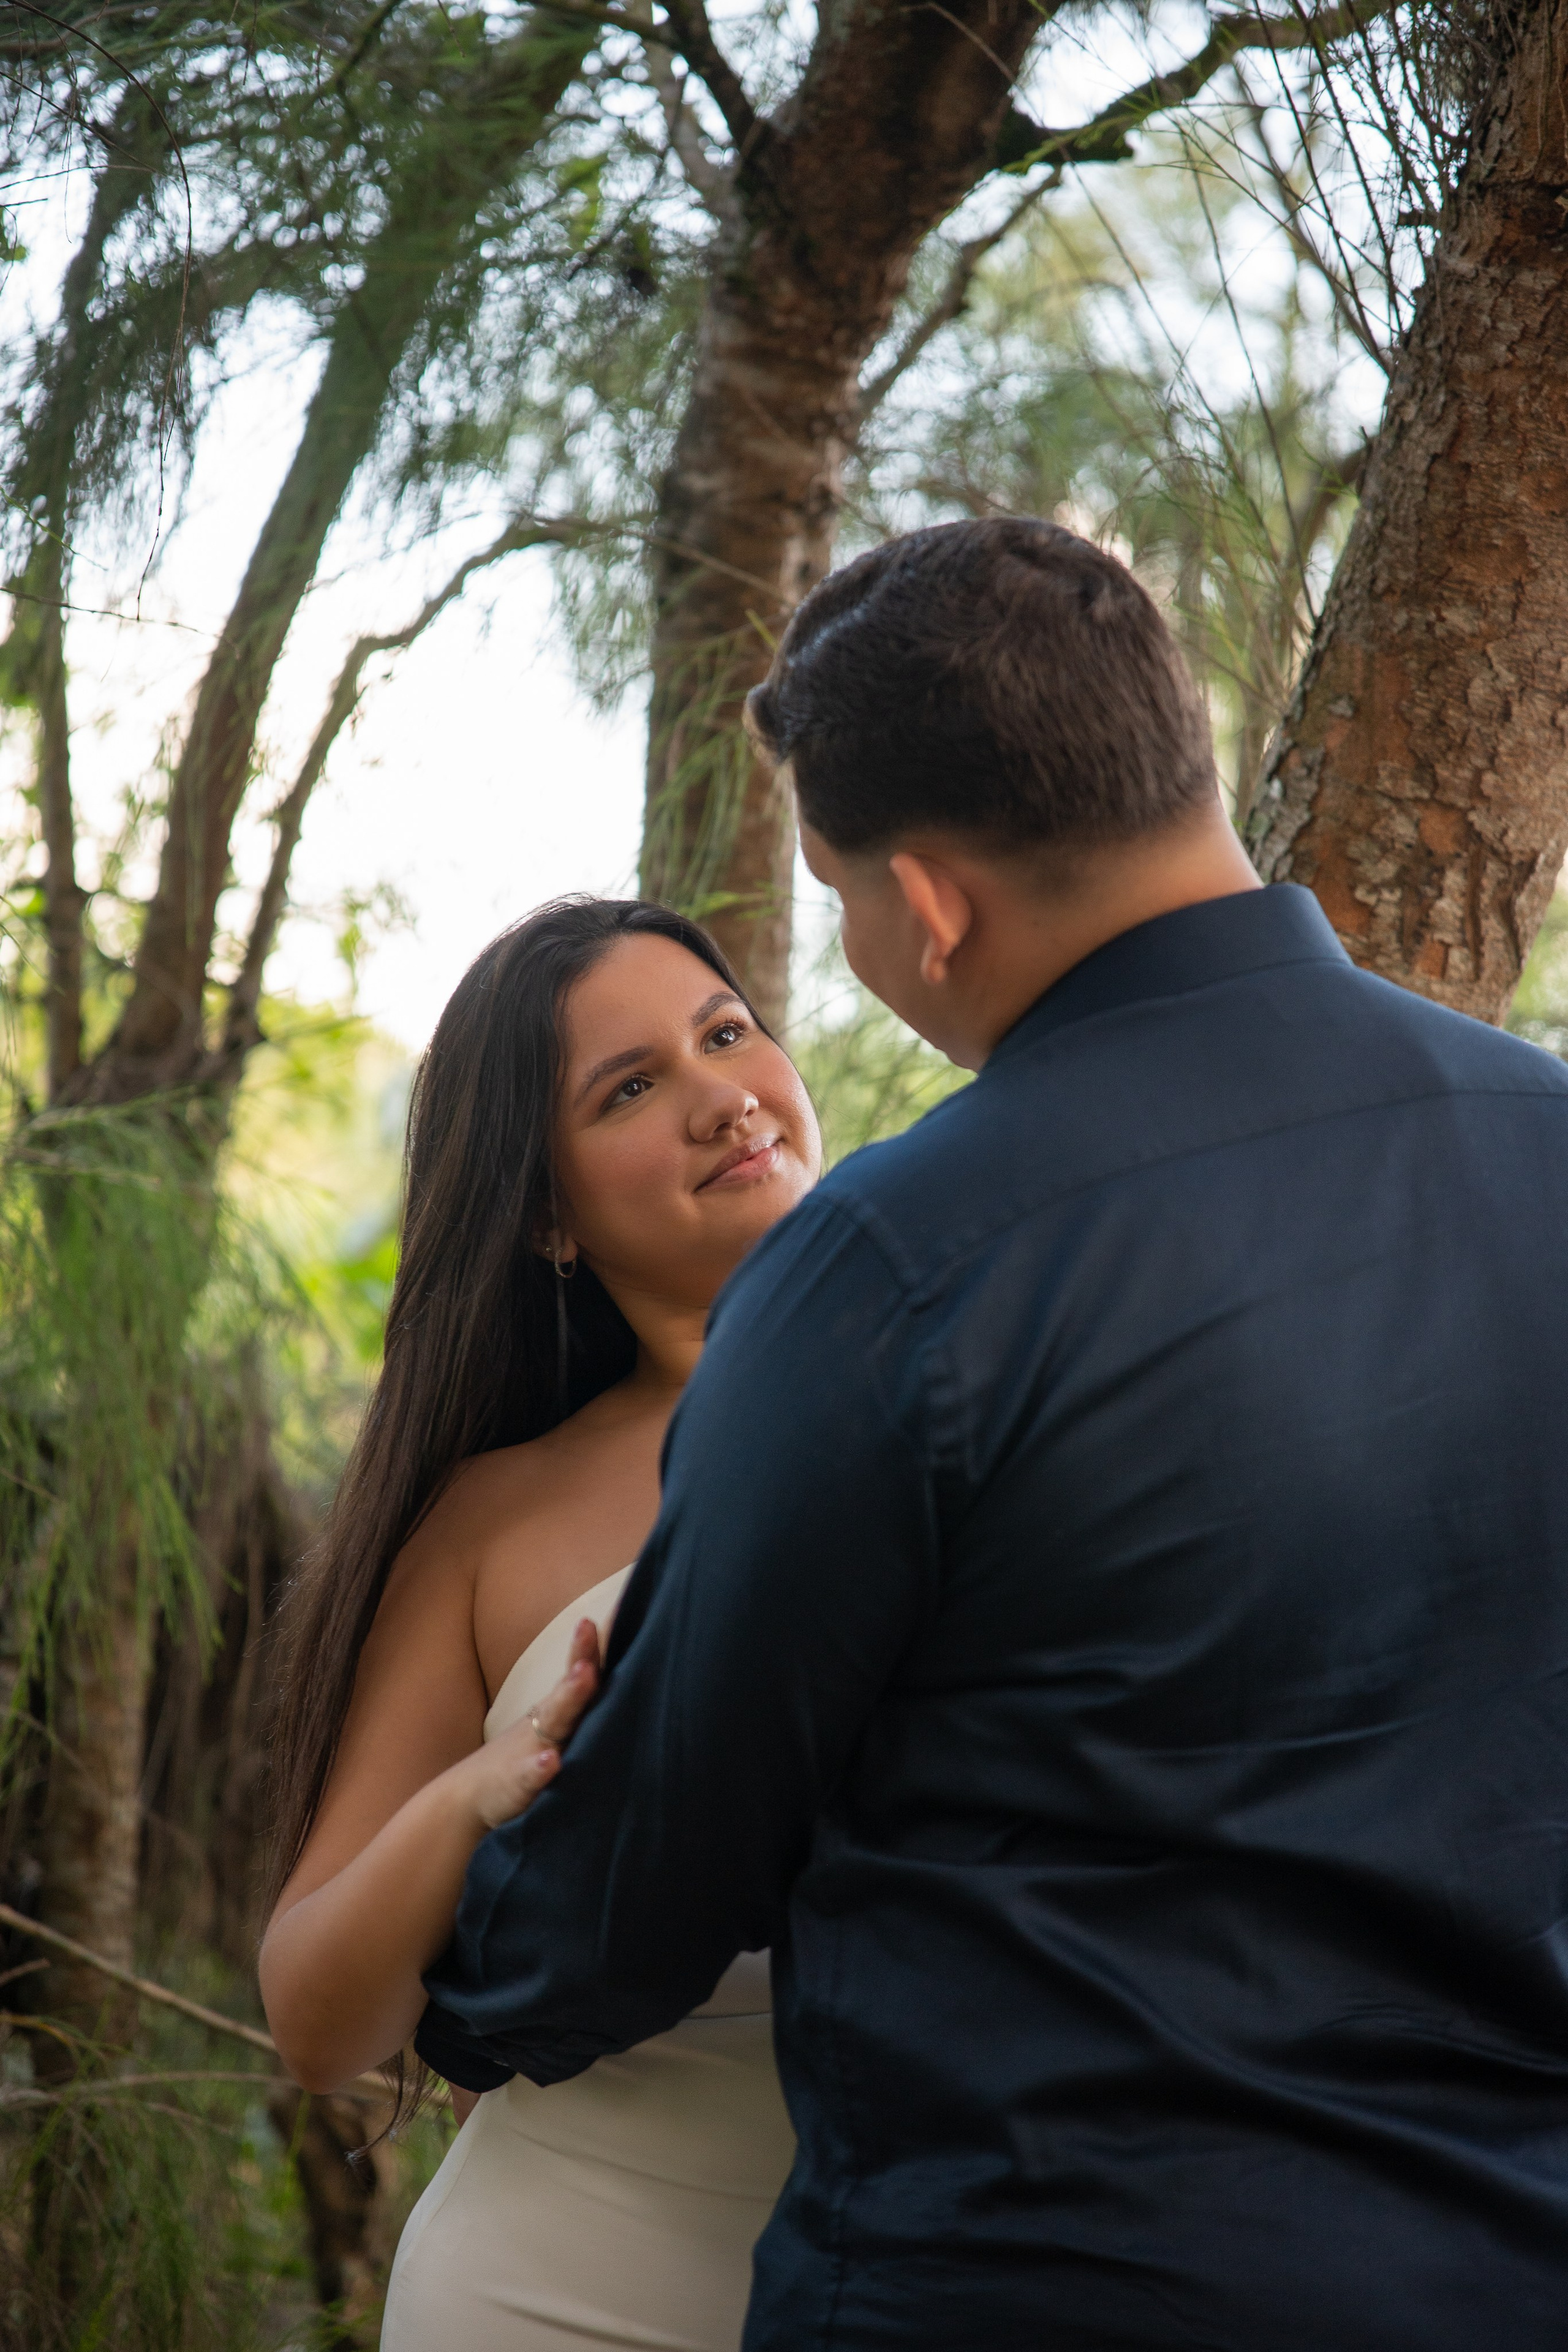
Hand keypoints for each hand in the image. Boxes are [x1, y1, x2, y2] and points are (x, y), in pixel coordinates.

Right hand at [457, 1617, 602, 1832]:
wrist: (470, 1797)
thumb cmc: (528, 1757)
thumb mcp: (558, 1728)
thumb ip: (586, 1706)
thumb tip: (634, 1679)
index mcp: (562, 1708)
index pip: (583, 1667)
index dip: (598, 1640)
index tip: (621, 1603)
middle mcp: (549, 1722)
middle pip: (571, 1683)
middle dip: (583, 1654)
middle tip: (591, 1625)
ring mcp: (531, 1749)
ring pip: (554, 1721)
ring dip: (570, 1696)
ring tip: (584, 1674)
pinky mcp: (518, 1785)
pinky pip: (530, 1776)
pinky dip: (540, 1768)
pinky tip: (551, 1762)